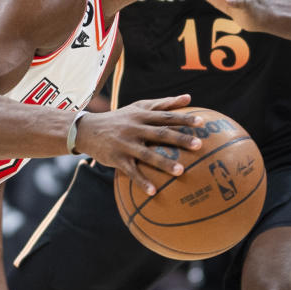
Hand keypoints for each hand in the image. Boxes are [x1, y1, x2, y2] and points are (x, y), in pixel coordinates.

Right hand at [74, 94, 203, 195]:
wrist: (88, 130)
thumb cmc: (121, 118)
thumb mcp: (139, 107)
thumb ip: (164, 103)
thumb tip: (189, 97)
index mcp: (142, 116)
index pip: (166, 116)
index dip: (184, 118)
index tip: (202, 122)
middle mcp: (135, 128)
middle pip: (160, 134)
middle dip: (180, 139)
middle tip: (199, 145)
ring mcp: (126, 144)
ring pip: (147, 154)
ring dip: (164, 163)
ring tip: (182, 171)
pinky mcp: (117, 159)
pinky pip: (131, 172)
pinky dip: (142, 182)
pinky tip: (154, 192)